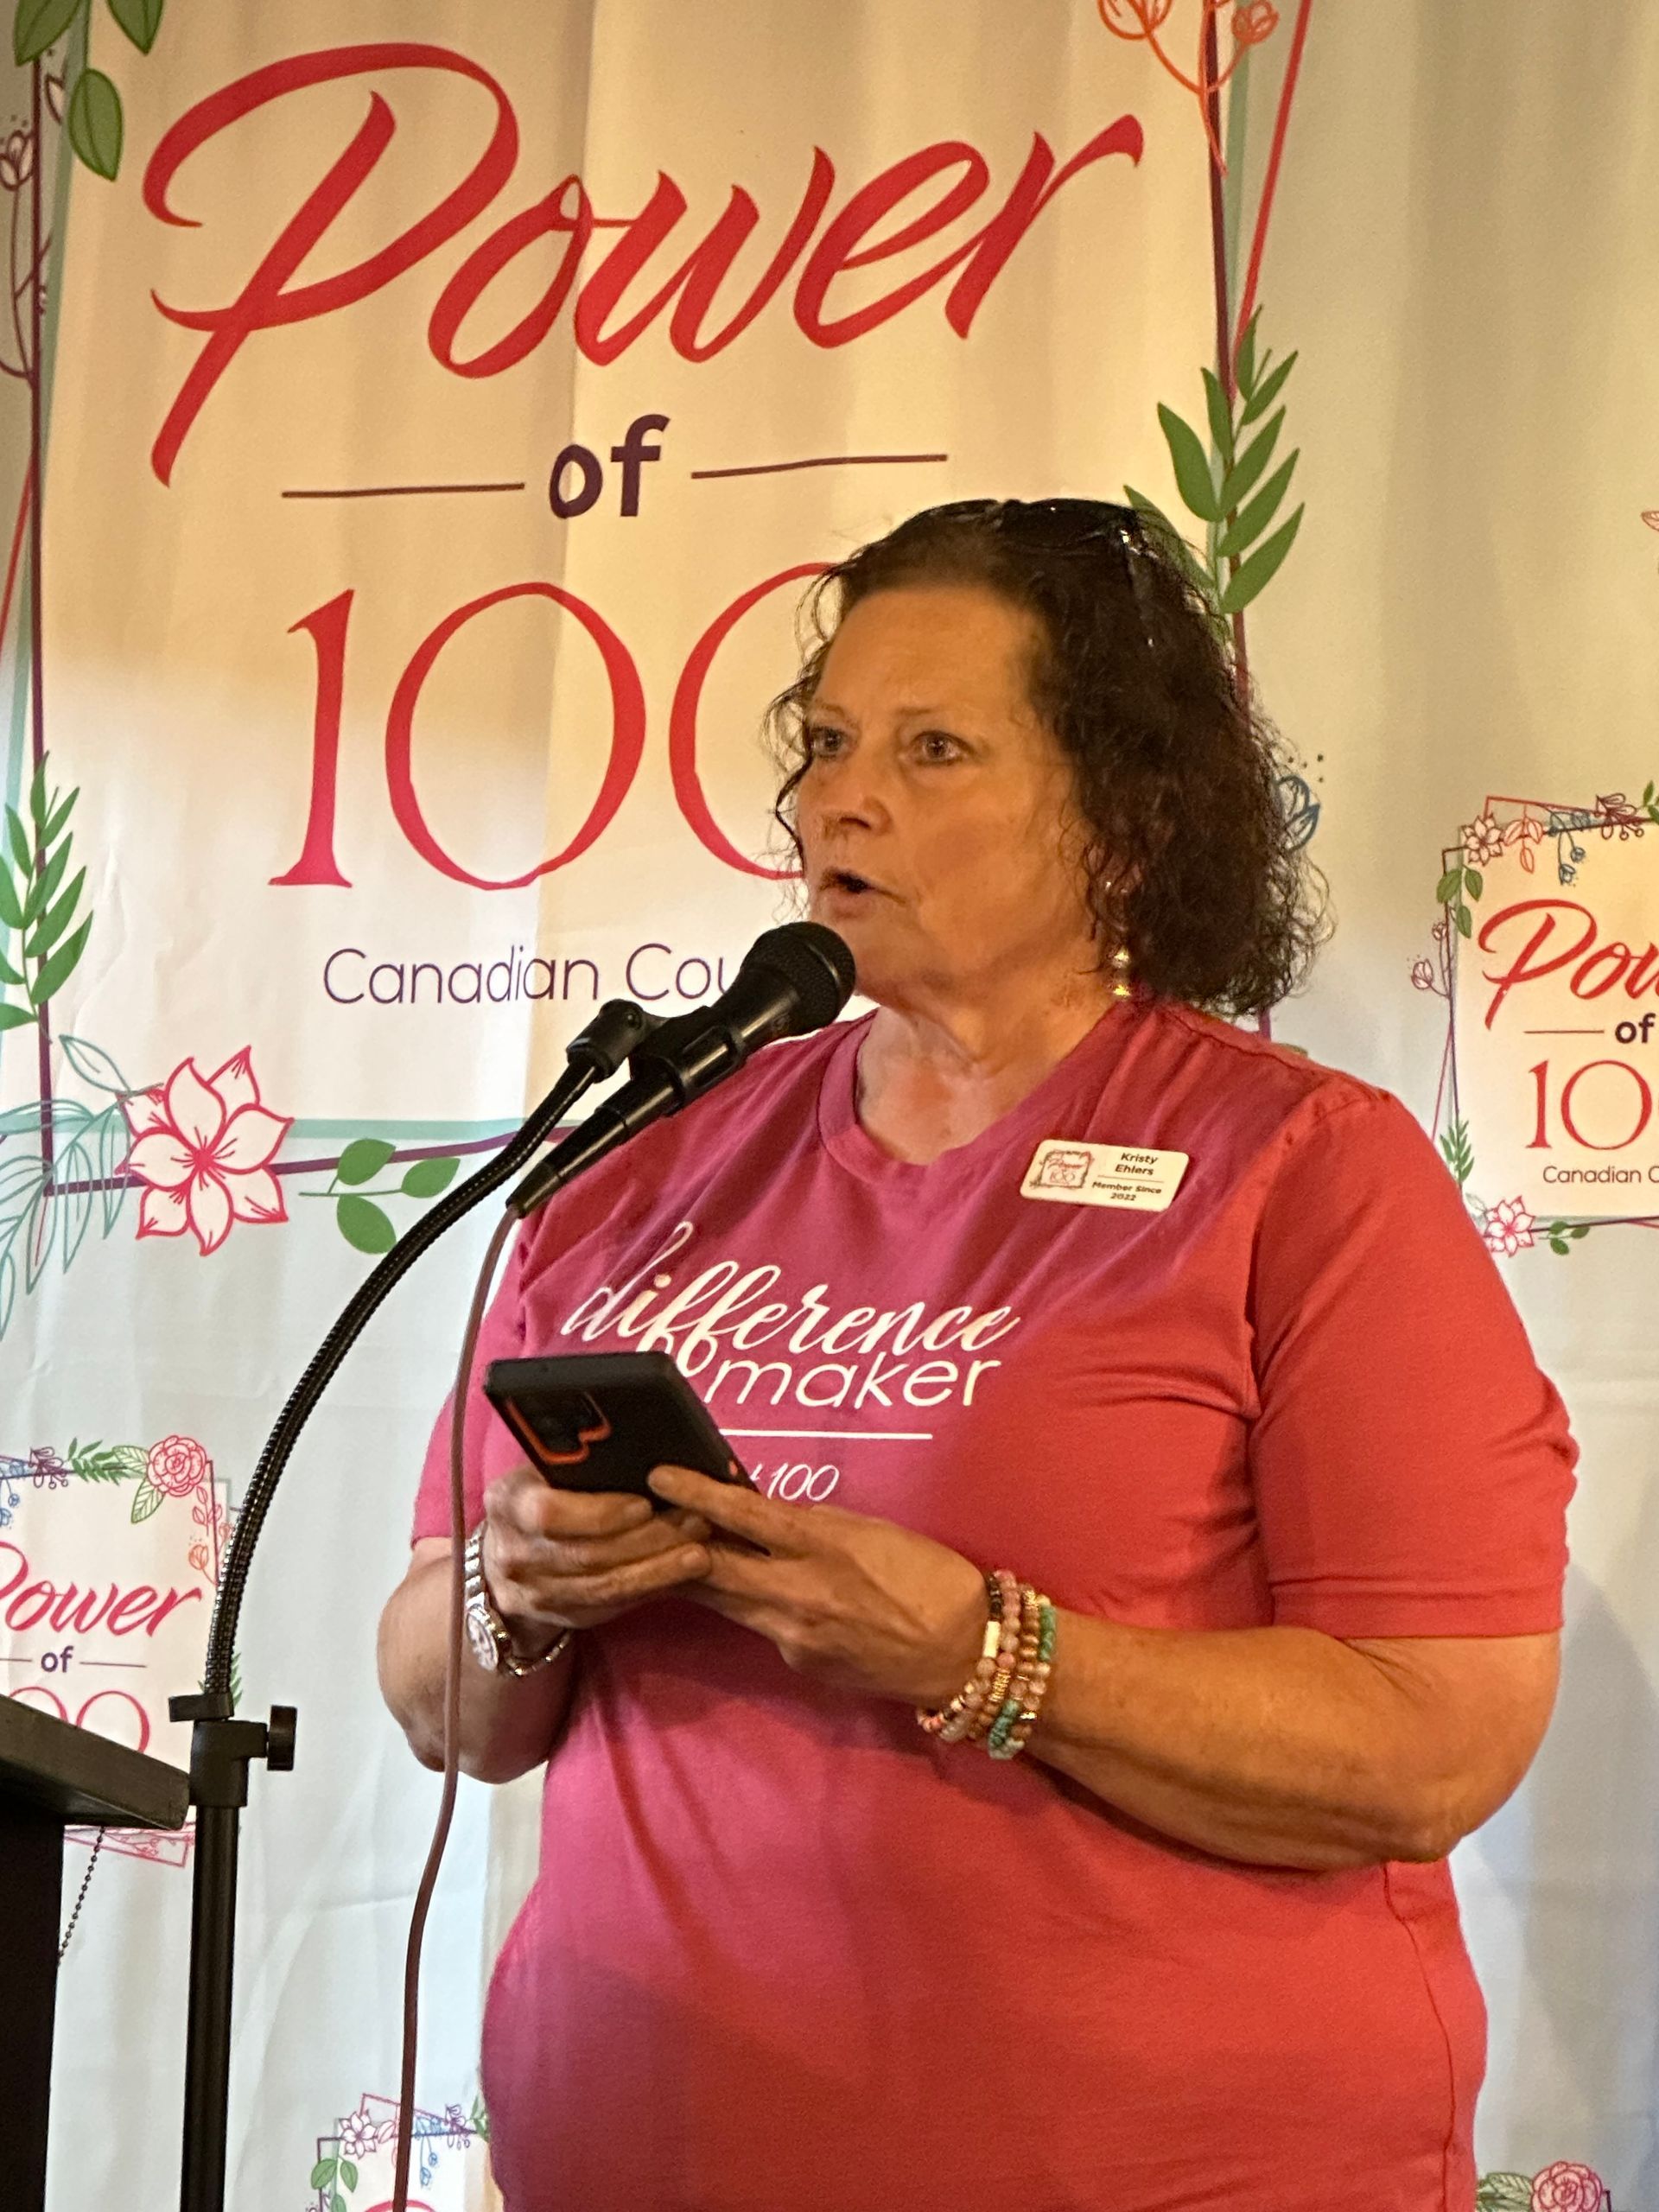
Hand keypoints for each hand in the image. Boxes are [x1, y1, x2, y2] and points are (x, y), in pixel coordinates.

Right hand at [481, 1464, 711, 1644]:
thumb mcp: (542, 1471)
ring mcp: (533, 1593)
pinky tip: (680, 1574)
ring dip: (658, 1569)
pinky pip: (610, 1605)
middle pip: (587, 1555)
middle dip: (648, 1540)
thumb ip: (576, 1464)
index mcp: (508, 1503)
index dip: (600, 1512)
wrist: (503, 1554)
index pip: (549, 1513)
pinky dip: (648, 1588)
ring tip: (699, 1551)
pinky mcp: (560, 1616)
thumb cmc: (537, 1494)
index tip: (645, 1504)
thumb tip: (645, 1453)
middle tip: (696, 1522)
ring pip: (604, 1587)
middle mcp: (513, 1554)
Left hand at [647, 1464, 986, 1707]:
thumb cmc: (931, 1577)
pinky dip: (748, 1604)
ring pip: (726, 1601)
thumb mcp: (874, 1531)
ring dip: (699, 1576)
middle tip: (641, 1520)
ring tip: (672, 1550)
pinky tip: (750, 1591)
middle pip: (714, 1568)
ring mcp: (794, 1636)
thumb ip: (817, 1524)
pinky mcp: (799, 1663)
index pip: (747, 1516)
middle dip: (673, 1543)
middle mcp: (800, 1594)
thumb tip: (771, 1513)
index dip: (698, 1494)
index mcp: (825, 1547)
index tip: (660, 1476)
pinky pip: (761, 1626)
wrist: (966, 1654)